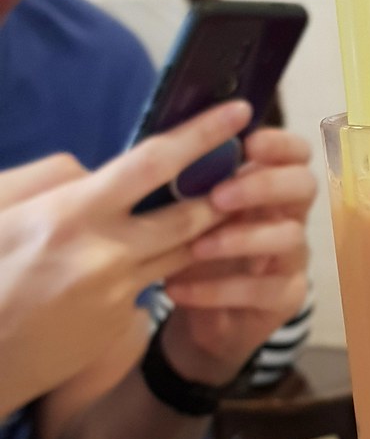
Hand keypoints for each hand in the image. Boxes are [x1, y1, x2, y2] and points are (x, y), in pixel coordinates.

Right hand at [0, 100, 251, 414]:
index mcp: (71, 214)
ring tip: (218, 206)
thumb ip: (49, 178)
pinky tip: (137, 258)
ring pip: (178, 253)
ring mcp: (117, 296)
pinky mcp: (117, 326)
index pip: (154, 163)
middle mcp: (106, 256)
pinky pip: (148, 285)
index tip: (238, 112)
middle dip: (225, 191)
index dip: (202, 135)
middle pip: (189, 215)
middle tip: (251, 166)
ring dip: (202, 231)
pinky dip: (154, 266)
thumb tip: (94, 170)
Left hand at [160, 127, 316, 382]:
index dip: (279, 143)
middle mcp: (290, 217)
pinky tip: (177, 289)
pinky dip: (217, 290)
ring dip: (239, 239)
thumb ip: (189, 183)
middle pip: (304, 186)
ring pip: (289, 237)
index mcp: (270, 187)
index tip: (247, 142)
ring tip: (195, 248)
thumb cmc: (194, 252)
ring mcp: (292, 259)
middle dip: (263, 185)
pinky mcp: (286, 299)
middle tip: (218, 197)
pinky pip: (262, 290)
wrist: (200, 320)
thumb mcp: (189, 214)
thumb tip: (161, 143)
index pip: (296, 153)